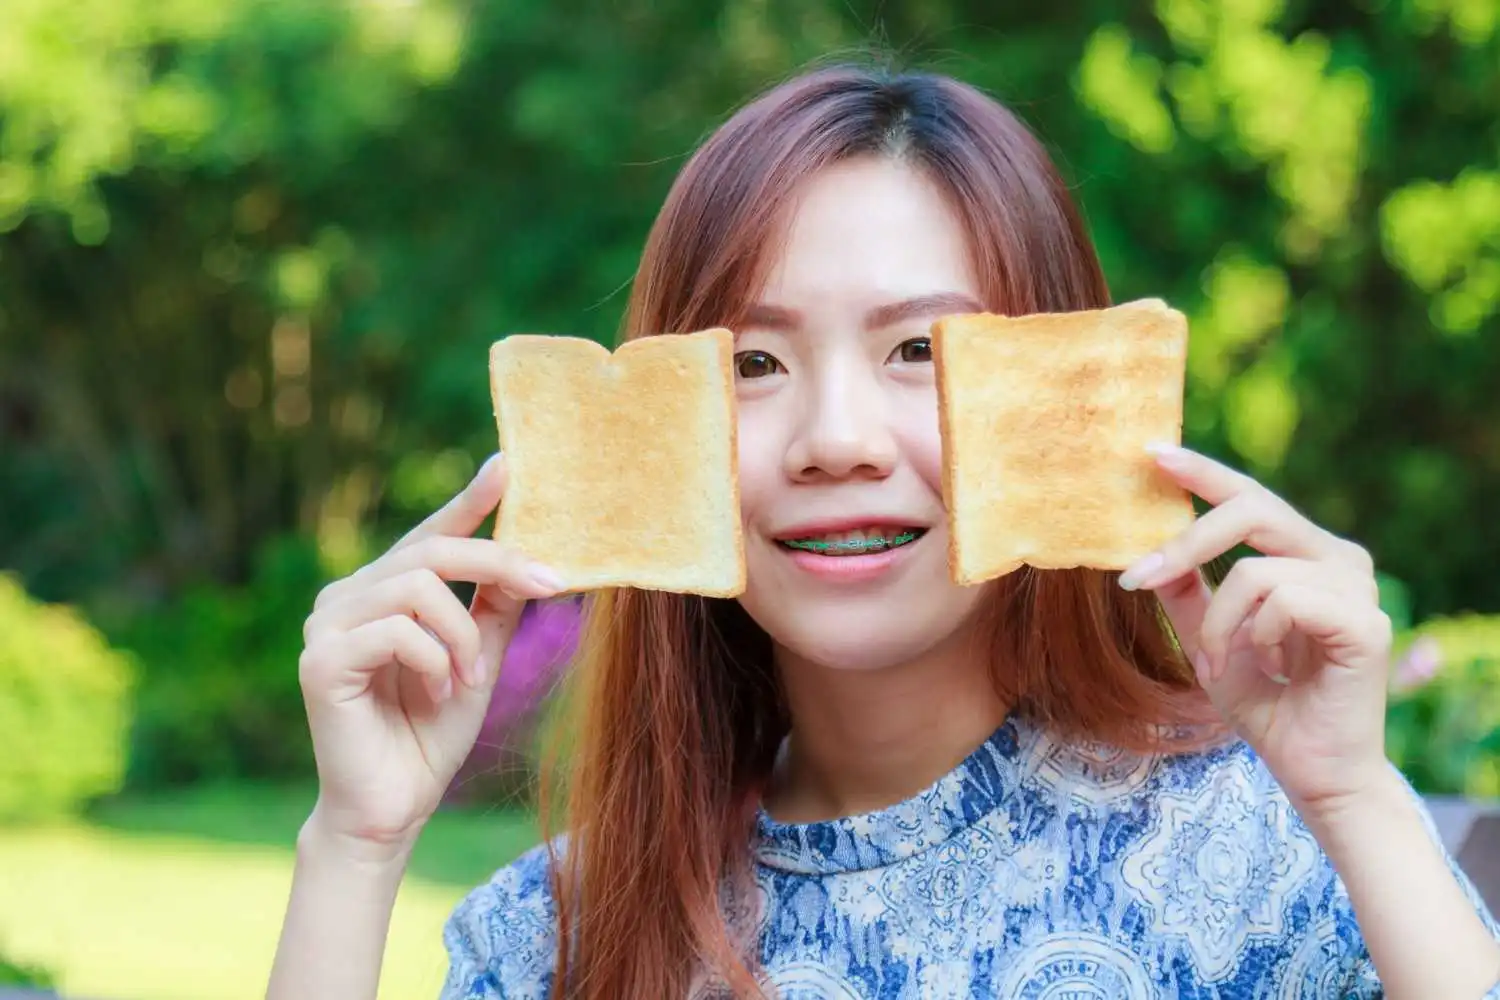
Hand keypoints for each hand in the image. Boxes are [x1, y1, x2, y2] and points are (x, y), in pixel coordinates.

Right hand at [297, 454, 562, 855]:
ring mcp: (326, 624)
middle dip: (499, 564)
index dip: (470, 499)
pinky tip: (436, 694)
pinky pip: (397, 631)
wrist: (393, 808)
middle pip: (432, 551)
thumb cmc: (431, 733)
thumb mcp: (480, 657)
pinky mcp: (320, 660)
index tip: (509, 464)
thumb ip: (496, 606)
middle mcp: (348, 596)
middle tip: (551, 586)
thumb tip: (534, 554)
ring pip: (418, 587)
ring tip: (470, 680)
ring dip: (463, 636)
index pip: (433, 533)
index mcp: (383, 590)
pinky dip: (434, 661)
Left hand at [1117, 445, 1393, 815]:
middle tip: (1137, 577)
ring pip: (1254, 570)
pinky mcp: (1365, 621)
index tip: (1151, 453)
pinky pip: (1282, 602)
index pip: (1251, 496)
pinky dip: (1255, 637)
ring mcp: (1357, 587)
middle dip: (1186, 542)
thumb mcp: (1209, 637)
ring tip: (1220, 664)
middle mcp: (1337, 558)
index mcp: (1305, 553)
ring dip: (1218, 625)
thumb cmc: (1267, 704)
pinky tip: (1274, 669)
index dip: (1203, 472)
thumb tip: (1141, 546)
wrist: (1313, 770)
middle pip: (1253, 508)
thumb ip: (1185, 590)